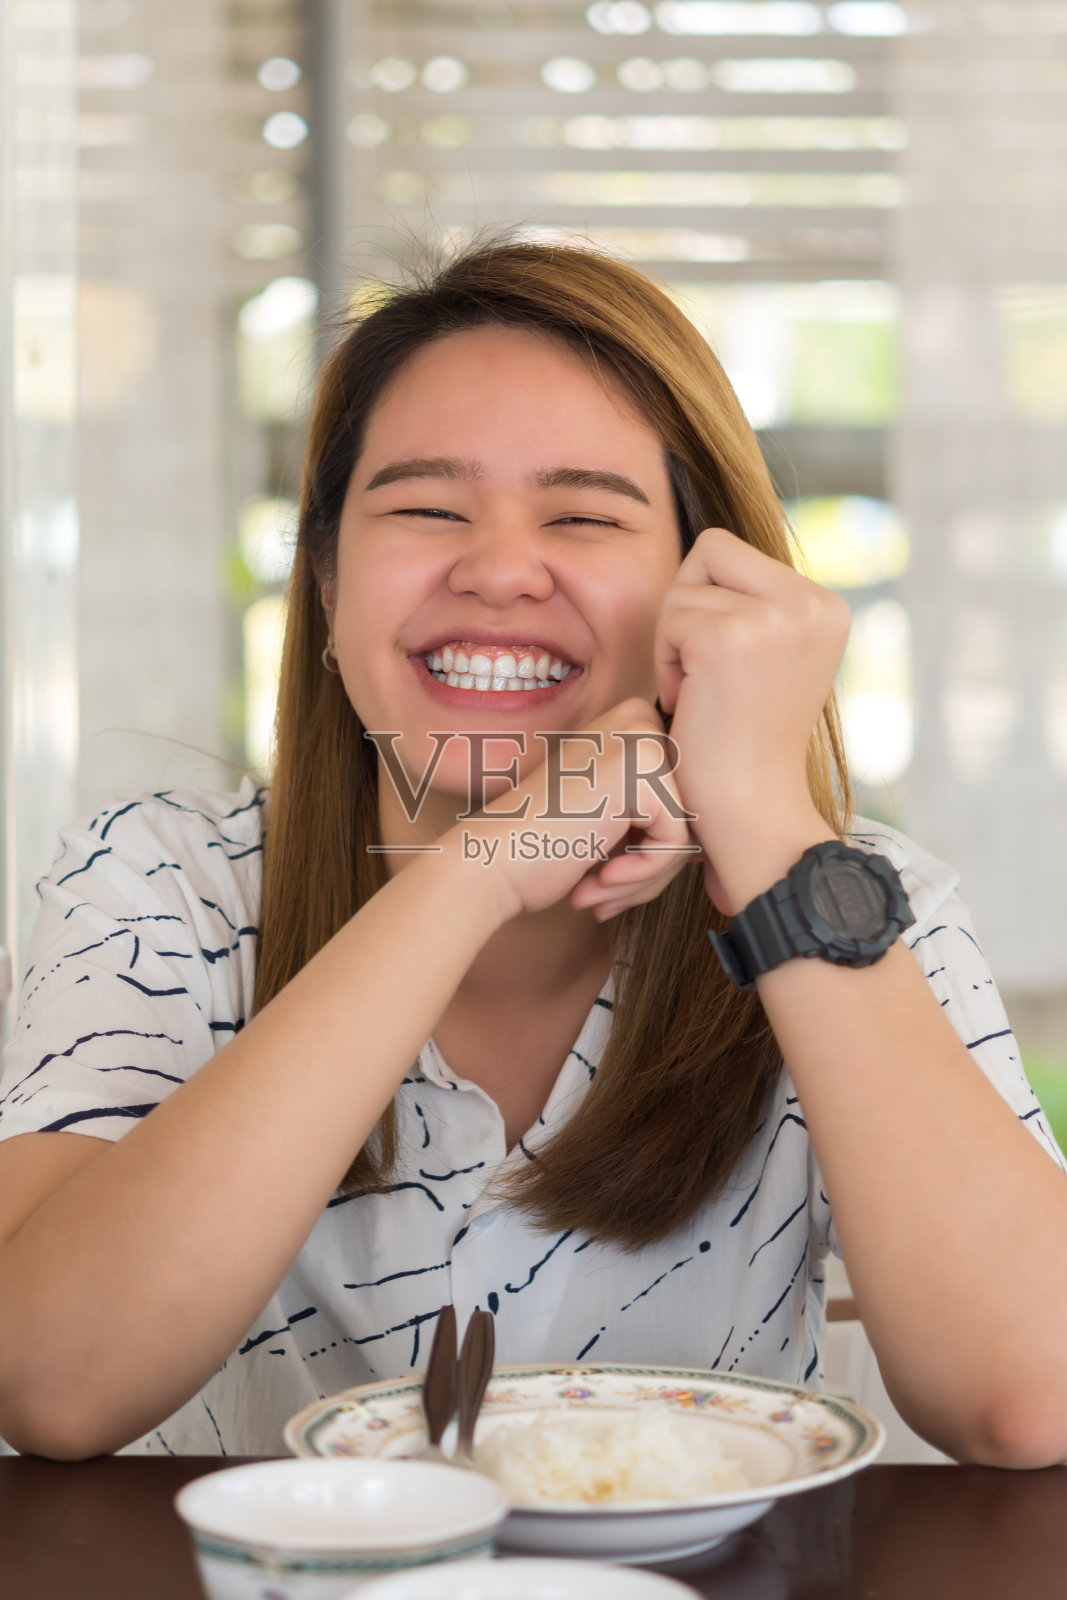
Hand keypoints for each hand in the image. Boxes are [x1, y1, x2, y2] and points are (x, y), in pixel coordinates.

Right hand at [451, 698, 696, 920]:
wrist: (492, 861)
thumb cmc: (539, 845)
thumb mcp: (606, 813)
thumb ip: (652, 812)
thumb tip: (710, 841)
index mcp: (628, 723)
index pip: (679, 794)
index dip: (649, 846)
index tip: (606, 868)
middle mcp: (638, 720)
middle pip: (689, 809)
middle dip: (654, 863)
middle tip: (605, 888)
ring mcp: (643, 742)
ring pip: (690, 829)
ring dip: (648, 876)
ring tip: (600, 890)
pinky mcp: (647, 775)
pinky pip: (679, 843)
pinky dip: (644, 874)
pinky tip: (599, 880)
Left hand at [654, 527, 848, 912]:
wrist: (752, 809)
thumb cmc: (747, 741)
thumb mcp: (773, 657)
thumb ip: (757, 605)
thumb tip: (711, 553)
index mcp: (827, 605)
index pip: (733, 551)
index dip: (710, 601)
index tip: (723, 664)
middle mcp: (813, 602)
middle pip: (709, 551)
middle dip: (689, 608)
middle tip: (704, 674)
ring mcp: (775, 616)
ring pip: (685, 587)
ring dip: (676, 642)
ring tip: (704, 695)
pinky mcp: (730, 637)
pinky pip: (669, 619)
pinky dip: (666, 663)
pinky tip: (692, 704)